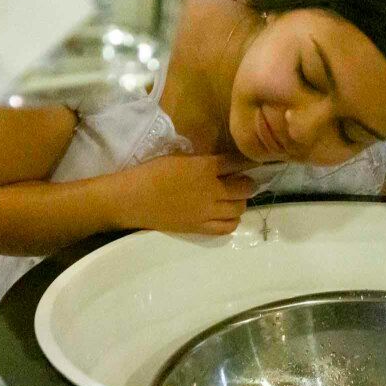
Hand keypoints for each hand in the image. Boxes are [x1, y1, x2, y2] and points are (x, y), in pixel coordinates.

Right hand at [117, 154, 259, 234]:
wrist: (131, 199)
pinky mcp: (200, 227)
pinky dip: (232, 220)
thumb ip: (204, 161)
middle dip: (247, 183)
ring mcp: (207, 211)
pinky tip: (227, 214)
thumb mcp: (180, 158)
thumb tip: (224, 164)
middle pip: (245, 188)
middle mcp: (211, 190)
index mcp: (204, 168)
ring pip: (240, 208)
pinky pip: (228, 227)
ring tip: (234, 198)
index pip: (237, 163)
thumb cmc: (151, 173)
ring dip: (240, 201)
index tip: (254, 161)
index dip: (248, 162)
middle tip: (241, 181)